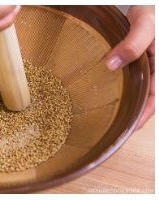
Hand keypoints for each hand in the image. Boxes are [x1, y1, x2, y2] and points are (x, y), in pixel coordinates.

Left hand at [106, 5, 154, 129]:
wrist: (151, 3)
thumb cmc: (153, 10)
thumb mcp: (144, 24)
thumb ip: (133, 43)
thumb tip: (112, 64)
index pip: (156, 98)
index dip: (144, 115)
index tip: (129, 128)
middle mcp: (158, 71)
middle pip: (146, 99)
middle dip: (132, 116)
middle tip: (111, 130)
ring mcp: (148, 69)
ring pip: (138, 92)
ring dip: (126, 105)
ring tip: (106, 119)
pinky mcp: (138, 65)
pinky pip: (131, 82)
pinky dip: (121, 91)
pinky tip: (106, 97)